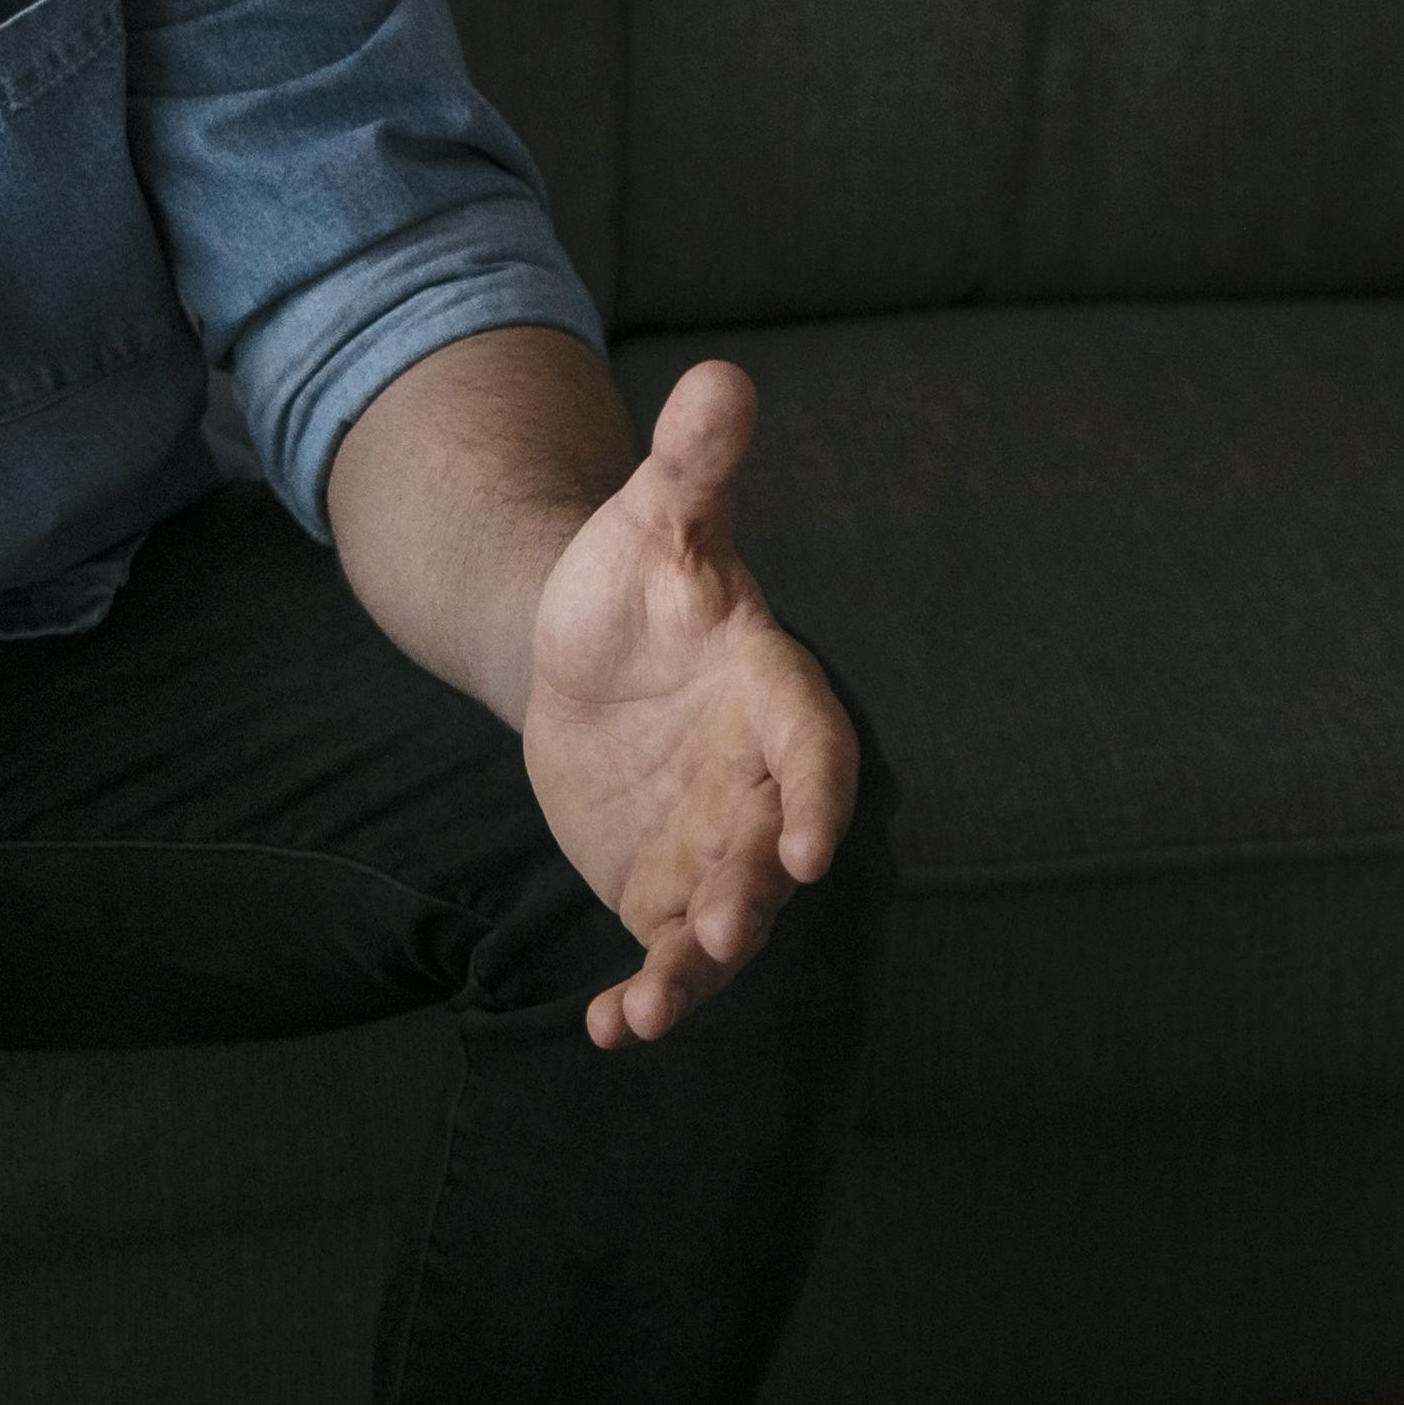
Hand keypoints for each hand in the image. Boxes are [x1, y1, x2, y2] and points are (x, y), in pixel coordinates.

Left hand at [515, 362, 859, 1049]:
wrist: (586, 644)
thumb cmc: (637, 575)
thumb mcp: (654, 518)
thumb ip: (692, 466)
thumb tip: (720, 372)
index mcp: (774, 689)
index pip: (815, 745)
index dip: (818, 796)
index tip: (809, 848)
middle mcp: (759, 779)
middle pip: (773, 846)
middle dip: (753, 894)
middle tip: (725, 931)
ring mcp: (717, 842)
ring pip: (726, 918)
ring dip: (697, 968)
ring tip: (651, 1008)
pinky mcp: (666, 886)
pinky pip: (668, 951)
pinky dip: (646, 995)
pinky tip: (606, 1032)